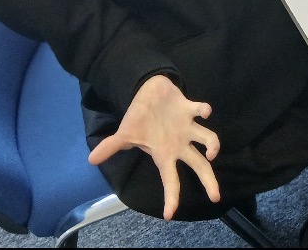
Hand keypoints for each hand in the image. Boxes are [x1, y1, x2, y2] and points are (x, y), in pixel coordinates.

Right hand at [87, 75, 220, 219]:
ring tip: (212, 152)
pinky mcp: (190, 108)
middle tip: (216, 197)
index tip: (170, 214)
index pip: (170, 179)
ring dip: (213, 145)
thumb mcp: (125, 134)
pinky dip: (204, 111)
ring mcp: (188, 127)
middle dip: (209, 180)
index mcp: (165, 153)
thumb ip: (112, 147)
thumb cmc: (141, 117)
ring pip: (208, 138)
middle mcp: (180, 143)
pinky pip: (202, 111)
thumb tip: (91, 160)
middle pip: (200, 165)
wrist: (149, 92)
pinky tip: (204, 112)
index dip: (171, 196)